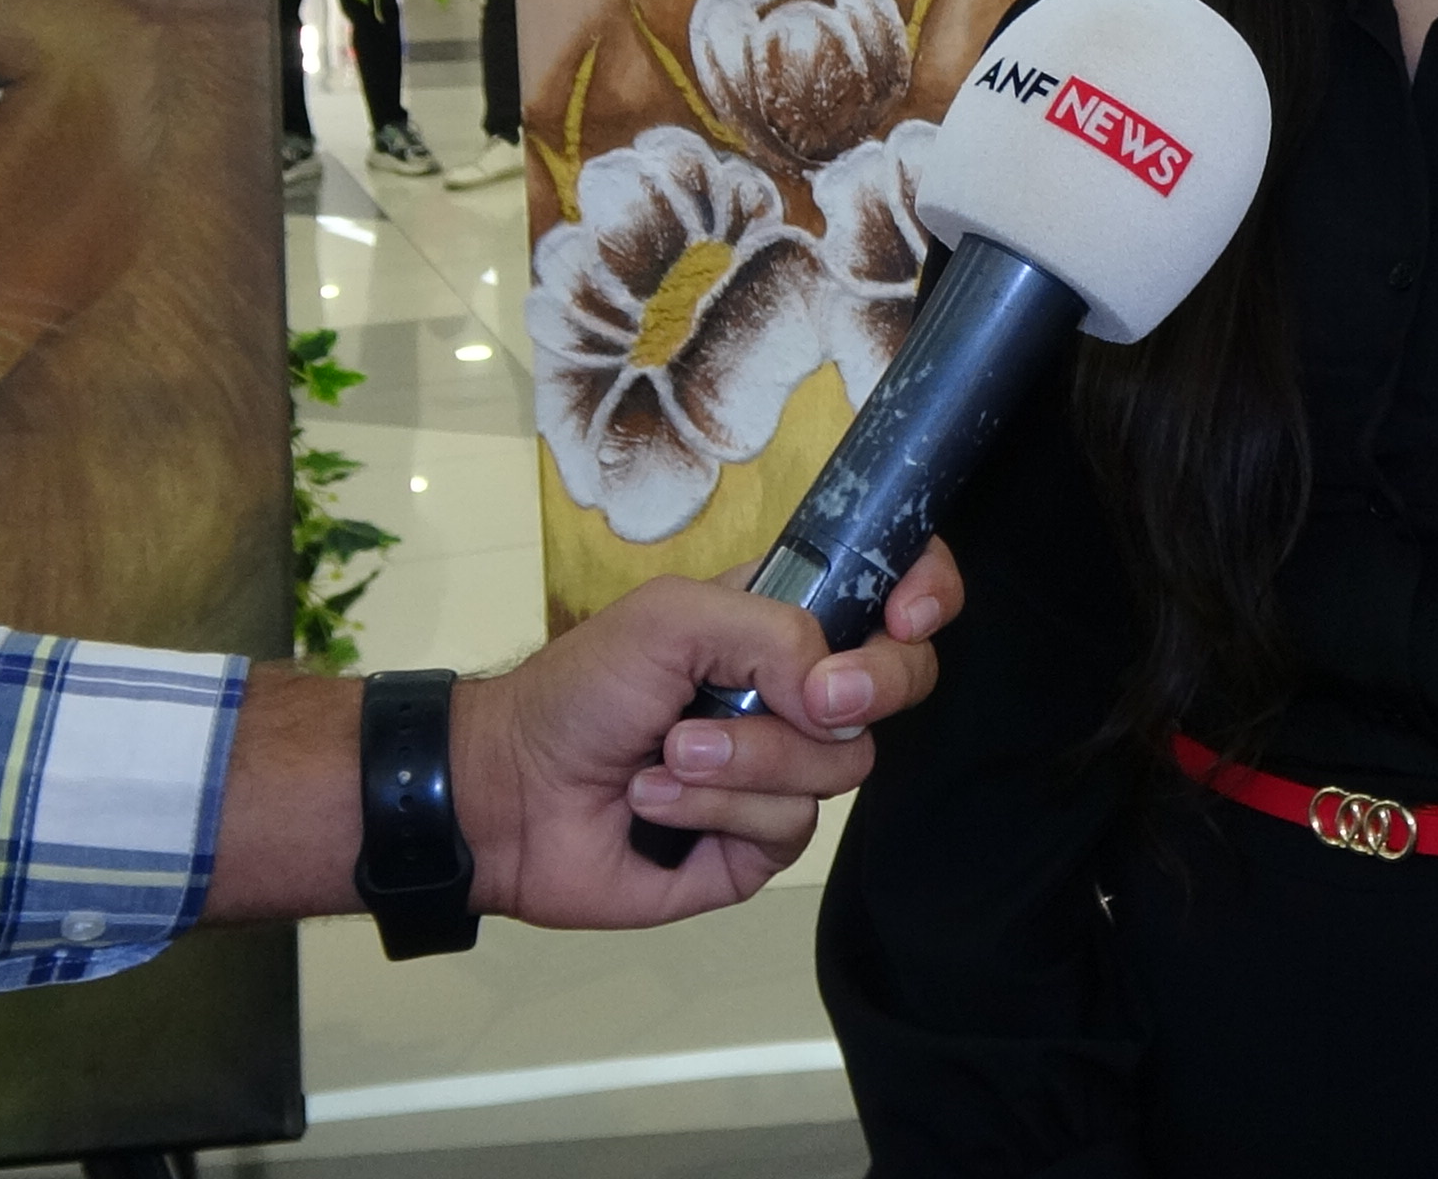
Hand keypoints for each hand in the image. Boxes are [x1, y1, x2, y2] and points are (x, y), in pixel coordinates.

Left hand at [450, 543, 962, 927]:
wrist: (509, 792)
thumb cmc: (582, 689)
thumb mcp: (672, 619)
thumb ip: (773, 631)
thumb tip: (835, 696)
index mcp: (787, 622)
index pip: (897, 590)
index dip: (928, 594)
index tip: (907, 619)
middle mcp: (800, 694)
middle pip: (903, 683)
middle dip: (867, 687)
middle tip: (806, 699)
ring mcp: (786, 773)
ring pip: (841, 765)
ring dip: (744, 758)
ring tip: (667, 755)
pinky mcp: (759, 847)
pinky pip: (785, 829)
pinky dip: (713, 810)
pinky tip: (656, 800)